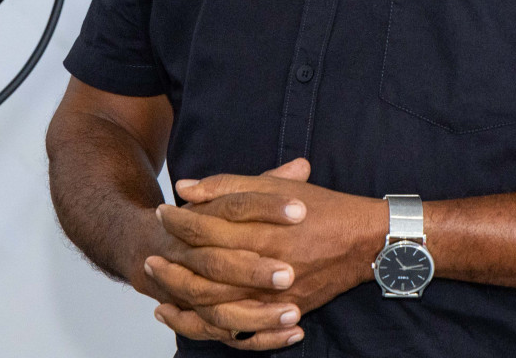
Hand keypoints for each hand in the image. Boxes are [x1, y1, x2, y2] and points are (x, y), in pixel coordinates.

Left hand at [150, 158, 386, 347]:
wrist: (364, 241)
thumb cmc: (321, 209)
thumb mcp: (276, 187)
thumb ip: (231, 186)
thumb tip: (187, 187)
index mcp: (263, 230)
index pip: (208, 227)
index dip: (180, 219)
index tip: (163, 211)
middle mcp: (267, 265)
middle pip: (206, 270)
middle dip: (173, 262)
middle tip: (152, 254)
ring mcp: (276, 294)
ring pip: (218, 304)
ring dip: (184, 296)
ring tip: (161, 288)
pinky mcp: (285, 313)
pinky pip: (241, 329)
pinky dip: (211, 326)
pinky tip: (188, 316)